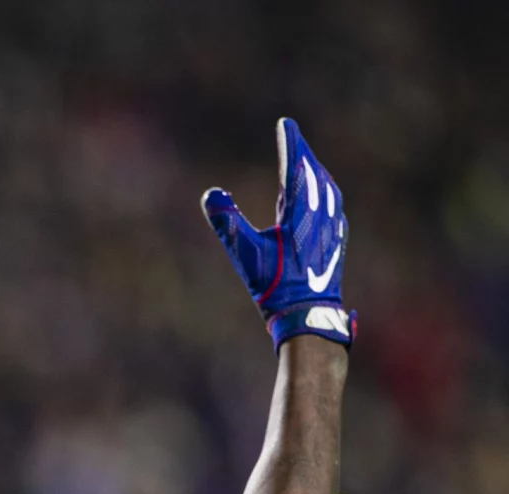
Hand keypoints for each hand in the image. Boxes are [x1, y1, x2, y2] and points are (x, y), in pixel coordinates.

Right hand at [202, 118, 351, 350]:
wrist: (308, 314)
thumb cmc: (275, 285)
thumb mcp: (244, 254)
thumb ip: (227, 221)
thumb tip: (211, 194)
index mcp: (300, 211)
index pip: (295, 166)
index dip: (290, 143)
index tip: (285, 124)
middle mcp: (321, 213)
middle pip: (314, 172)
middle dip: (302, 153)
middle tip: (292, 137)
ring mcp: (332, 226)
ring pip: (326, 187)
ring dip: (314, 171)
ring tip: (306, 162)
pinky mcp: (336, 240)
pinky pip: (332, 205)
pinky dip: (324, 192)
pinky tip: (323, 197)